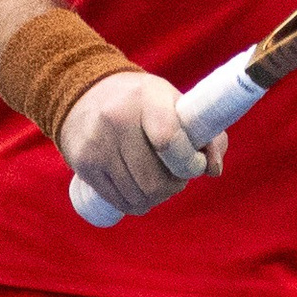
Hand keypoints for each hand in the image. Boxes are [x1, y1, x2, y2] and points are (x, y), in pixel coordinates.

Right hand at [58, 71, 225, 220]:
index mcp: (147, 98)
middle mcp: (117, 119)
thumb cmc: (143, 103)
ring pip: (138, 195)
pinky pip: (119, 201)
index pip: (169, 141)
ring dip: (155, 197)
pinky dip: (135, 203)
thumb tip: (213, 169)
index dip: (188, 163)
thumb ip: (206, 135)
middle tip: (175, 176)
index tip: (196, 164)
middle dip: (173, 186)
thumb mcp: (175, 104)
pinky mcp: (83, 163)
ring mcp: (97, 143)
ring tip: (157, 181)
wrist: (86, 93)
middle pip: (155, 180)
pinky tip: (139, 190)